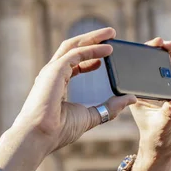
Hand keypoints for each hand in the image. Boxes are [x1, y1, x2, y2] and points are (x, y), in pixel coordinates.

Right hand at [12, 27, 136, 152]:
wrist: (40, 136)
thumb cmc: (58, 131)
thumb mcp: (90, 117)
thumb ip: (109, 108)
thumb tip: (130, 99)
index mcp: (56, 84)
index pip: (73, 63)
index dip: (90, 57)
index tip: (106, 55)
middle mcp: (52, 74)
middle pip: (73, 48)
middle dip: (92, 40)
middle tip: (111, 35)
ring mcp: (51, 71)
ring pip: (73, 45)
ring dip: (93, 38)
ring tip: (111, 34)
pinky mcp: (54, 70)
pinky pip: (76, 53)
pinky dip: (92, 49)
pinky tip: (107, 49)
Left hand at [130, 37, 170, 170]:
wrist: (167, 146)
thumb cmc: (159, 139)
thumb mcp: (163, 127)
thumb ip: (169, 115)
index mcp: (133, 96)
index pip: (132, 71)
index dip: (138, 57)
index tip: (150, 49)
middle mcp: (141, 89)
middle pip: (143, 63)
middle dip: (154, 50)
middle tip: (165, 45)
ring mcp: (153, 87)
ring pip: (155, 64)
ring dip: (164, 53)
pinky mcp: (165, 88)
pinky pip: (166, 69)